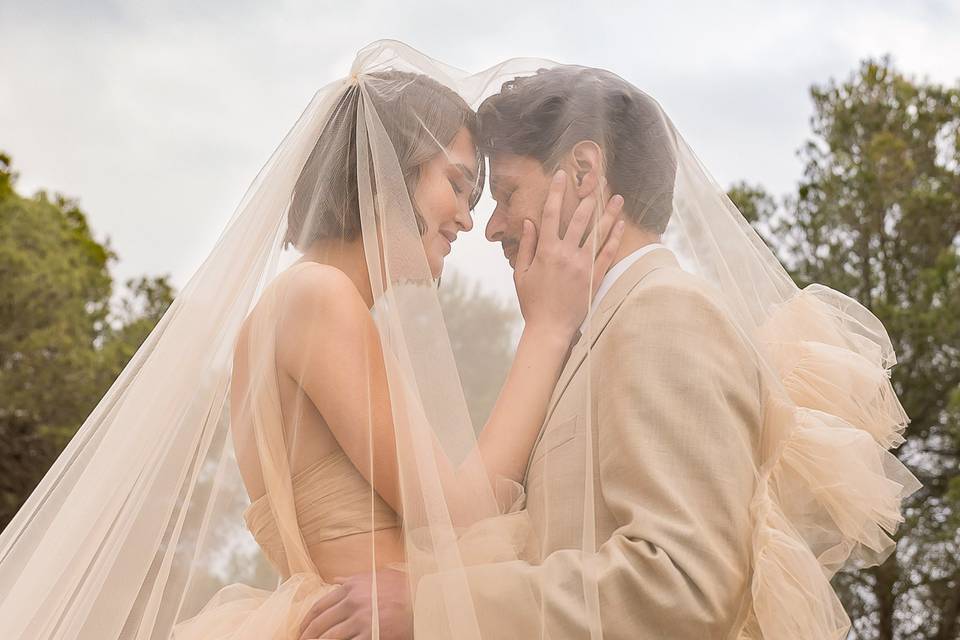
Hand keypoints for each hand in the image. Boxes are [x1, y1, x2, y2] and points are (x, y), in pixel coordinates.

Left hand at [298, 568, 411, 639]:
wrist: (424, 597)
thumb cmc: (403, 586)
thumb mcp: (377, 576)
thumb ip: (353, 579)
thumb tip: (334, 580)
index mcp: (351, 587)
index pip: (320, 605)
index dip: (307, 620)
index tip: (301, 628)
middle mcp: (352, 602)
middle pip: (320, 623)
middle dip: (306, 635)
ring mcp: (361, 619)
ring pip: (328, 637)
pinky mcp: (371, 634)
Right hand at [514, 169, 624, 337]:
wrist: (550, 328)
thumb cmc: (532, 302)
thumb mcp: (521, 273)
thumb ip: (526, 246)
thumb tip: (529, 222)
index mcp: (546, 251)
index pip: (551, 214)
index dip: (556, 193)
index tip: (561, 176)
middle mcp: (566, 254)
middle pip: (579, 218)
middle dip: (588, 197)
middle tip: (596, 180)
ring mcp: (583, 265)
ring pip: (598, 233)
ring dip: (608, 213)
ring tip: (617, 198)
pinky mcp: (595, 277)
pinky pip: (607, 253)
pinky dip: (614, 238)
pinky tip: (620, 225)